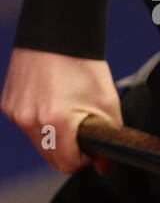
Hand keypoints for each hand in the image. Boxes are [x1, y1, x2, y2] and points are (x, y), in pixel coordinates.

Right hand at [1, 48, 121, 173]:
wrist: (58, 36)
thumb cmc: (84, 67)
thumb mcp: (107, 104)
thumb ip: (108, 139)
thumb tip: (104, 166)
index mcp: (55, 121)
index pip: (66, 164)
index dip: (83, 160)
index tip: (91, 149)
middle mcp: (29, 120)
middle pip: (50, 158)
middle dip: (69, 151)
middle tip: (83, 132)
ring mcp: (15, 112)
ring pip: (38, 143)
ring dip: (55, 138)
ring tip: (69, 114)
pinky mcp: (8, 104)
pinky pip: (27, 126)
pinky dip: (41, 123)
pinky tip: (53, 104)